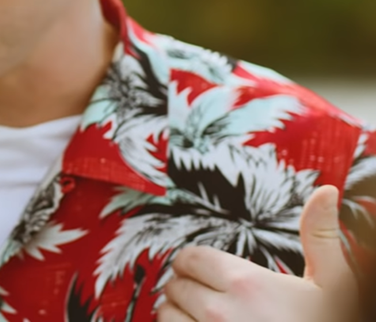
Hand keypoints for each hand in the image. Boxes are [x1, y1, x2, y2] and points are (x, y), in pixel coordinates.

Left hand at [158, 185, 359, 321]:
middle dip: (185, 285)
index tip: (200, 269)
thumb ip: (320, 237)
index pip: (192, 258)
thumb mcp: (335, 285)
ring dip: (175, 311)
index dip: (193, 261)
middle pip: (176, 284)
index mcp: (247, 283)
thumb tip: (326, 192)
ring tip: (196, 315)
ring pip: (166, 313)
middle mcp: (220, 311)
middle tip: (202, 293)